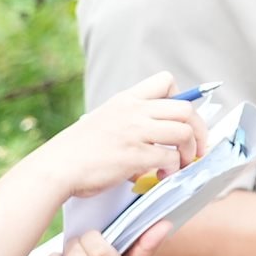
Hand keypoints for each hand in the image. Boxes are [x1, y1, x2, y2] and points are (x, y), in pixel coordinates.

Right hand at [40, 72, 208, 197]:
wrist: (56, 167)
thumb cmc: (78, 150)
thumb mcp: (104, 120)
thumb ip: (130, 122)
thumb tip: (159, 141)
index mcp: (126, 99)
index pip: (165, 80)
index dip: (182, 98)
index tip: (182, 119)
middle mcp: (133, 111)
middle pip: (185, 108)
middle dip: (199, 129)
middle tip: (197, 148)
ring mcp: (135, 132)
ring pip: (184, 132)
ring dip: (190, 151)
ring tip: (182, 164)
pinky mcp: (134, 156)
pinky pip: (170, 157)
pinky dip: (174, 168)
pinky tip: (163, 175)